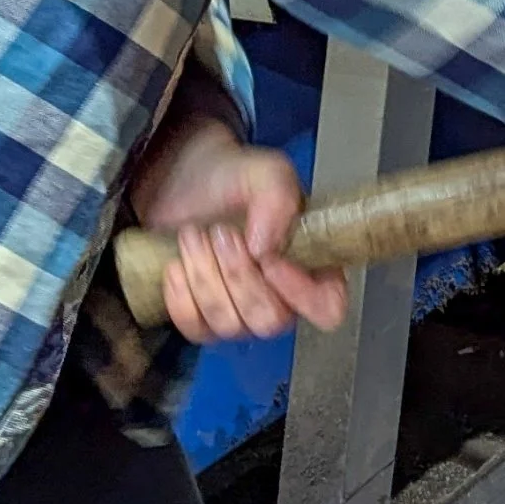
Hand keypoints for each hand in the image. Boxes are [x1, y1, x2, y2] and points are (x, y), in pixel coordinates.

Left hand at [125, 118, 347, 344]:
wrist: (182, 181)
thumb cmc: (232, 179)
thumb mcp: (264, 173)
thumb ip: (277, 197)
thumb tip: (267, 247)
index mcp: (312, 265)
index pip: (326, 307)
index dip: (300, 294)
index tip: (269, 259)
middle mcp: (283, 297)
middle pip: (271, 320)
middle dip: (237, 275)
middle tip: (220, 232)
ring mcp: (242, 314)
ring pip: (230, 325)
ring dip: (205, 277)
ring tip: (194, 235)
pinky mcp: (204, 319)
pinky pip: (197, 329)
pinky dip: (182, 296)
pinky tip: (178, 263)